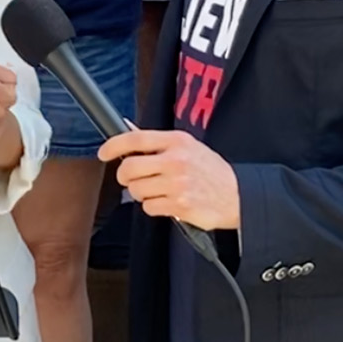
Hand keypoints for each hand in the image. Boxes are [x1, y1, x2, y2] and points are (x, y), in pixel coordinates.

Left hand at [99, 129, 239, 230]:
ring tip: (157, 191)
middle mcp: (176, 161)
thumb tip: (130, 134)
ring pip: (136, 190)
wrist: (239, 195)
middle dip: (124, 176)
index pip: (136, 138)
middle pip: (129, 168)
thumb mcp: (190, 147)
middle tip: (130, 178)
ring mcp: (177, 184)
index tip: (103, 153)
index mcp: (177, 141)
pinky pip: (149, 207)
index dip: (114, 145)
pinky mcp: (179, 205)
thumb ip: (161, 144)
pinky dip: (153, 207)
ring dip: (140, 193)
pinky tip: (167, 202)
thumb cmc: (211, 171)